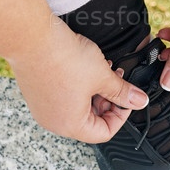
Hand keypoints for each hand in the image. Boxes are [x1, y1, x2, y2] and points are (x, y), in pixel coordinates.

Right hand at [7, 16, 148, 142]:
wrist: (30, 36)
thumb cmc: (62, 58)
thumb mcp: (102, 76)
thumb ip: (123, 92)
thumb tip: (140, 102)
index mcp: (70, 125)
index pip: (104, 133)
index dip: (121, 115)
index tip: (126, 97)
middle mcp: (54, 121)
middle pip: (90, 121)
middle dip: (107, 100)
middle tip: (115, 80)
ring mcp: (42, 108)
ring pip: (77, 107)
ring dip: (94, 91)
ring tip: (102, 70)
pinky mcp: (36, 93)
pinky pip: (63, 97)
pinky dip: (78, 86)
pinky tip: (85, 67)